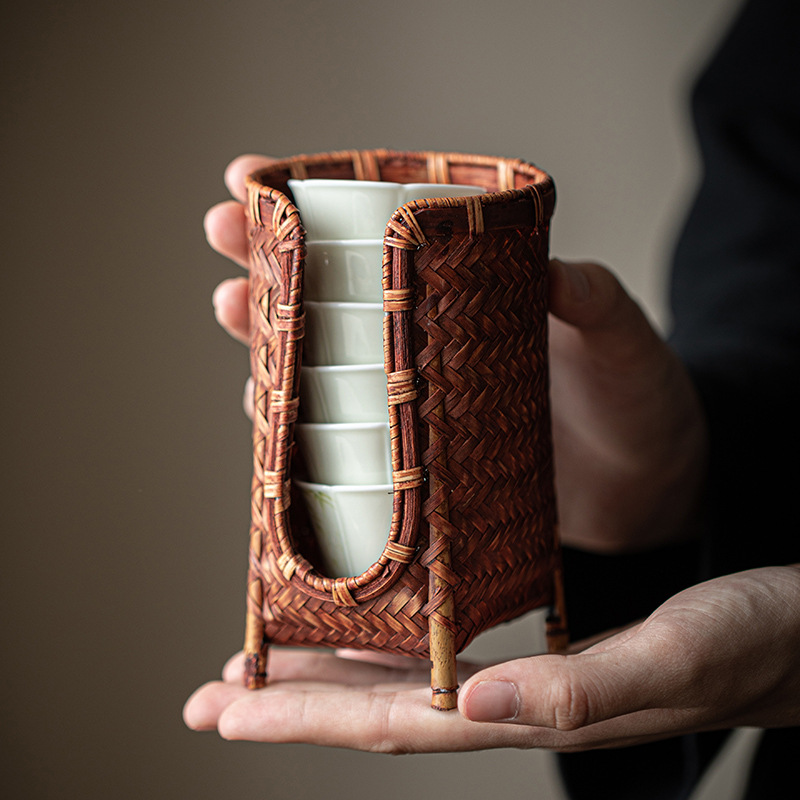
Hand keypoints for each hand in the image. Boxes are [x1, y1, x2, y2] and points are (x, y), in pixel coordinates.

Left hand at [184, 566, 799, 750]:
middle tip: (212, 694)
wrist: (792, 632)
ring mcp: (523, 676)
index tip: (230, 711)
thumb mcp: (678, 657)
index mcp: (533, 712)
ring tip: (260, 666)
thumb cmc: (752, 641)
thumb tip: (477, 702)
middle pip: (381, 711)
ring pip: (404, 682)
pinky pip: (443, 647)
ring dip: (328, 674)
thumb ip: (584, 691)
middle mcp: (513, 701)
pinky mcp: (541, 642)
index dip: (310, 721)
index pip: (399, 728)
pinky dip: (388, 642)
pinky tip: (361, 629)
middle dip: (291, 707)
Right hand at [207, 154, 706, 552]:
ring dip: (270, 345)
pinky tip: (265, 418)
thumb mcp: (623, 341)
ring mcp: (418, 403)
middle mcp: (432, 342)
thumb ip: (593, 300)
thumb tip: (547, 270)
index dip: (314, 208)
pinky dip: (298, 428)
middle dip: (268, 269)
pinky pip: (342, 442)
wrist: (652, 490)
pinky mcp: (416, 465)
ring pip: (322, 366)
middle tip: (220, 252)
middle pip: (333, 297)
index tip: (251, 183)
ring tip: (233, 321)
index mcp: (472, 294)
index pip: (383, 236)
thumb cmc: (640, 403)